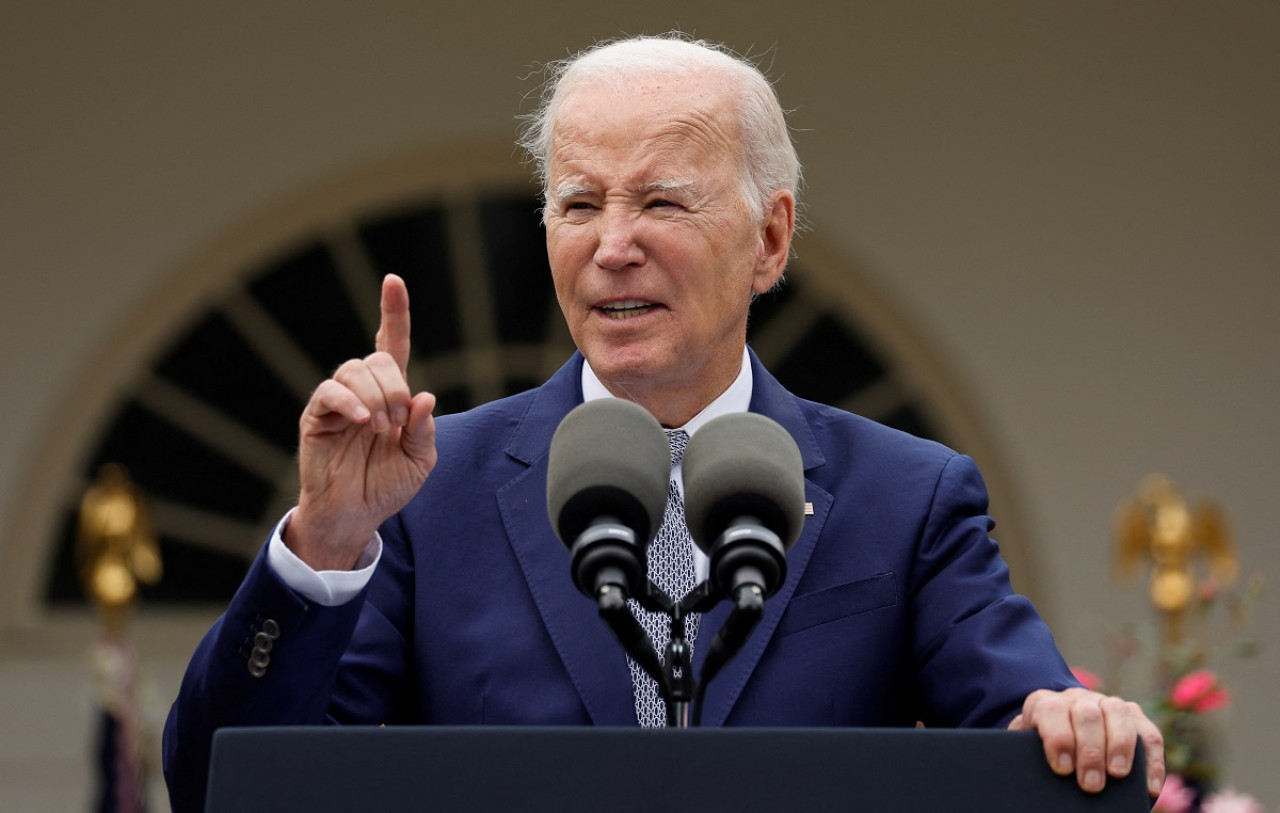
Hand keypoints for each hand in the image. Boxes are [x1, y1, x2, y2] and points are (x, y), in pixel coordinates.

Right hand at [286, 274, 437, 569]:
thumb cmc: (386, 485)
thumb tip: (425, 396)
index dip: (393, 312)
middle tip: (399, 420)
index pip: (392, 343)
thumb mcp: (420, 460)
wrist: (355, 515)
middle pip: (377, 357)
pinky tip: (364, 422)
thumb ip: (424, 430)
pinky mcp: (317, 417)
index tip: (393, 280)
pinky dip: (351, 402)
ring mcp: (338, 402)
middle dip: (395, 385)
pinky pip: (330, 393)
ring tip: (381, 429)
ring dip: (377, 396)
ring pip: (355, 371)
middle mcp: (363, 391)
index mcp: (391, 394)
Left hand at [1009, 687, 1164, 797]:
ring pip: (1118, 713)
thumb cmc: (1042, 752)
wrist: (1059, 738)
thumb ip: (1033, 758)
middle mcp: (1076, 699)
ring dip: (1120, 746)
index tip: (1062, 768)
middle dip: (1090, 751)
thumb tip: (1046, 781)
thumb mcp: (1030, 752)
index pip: (1050, 710)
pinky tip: (1150, 787)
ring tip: (1118, 775)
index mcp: (1045, 704)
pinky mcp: (1134, 717)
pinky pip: (1149, 734)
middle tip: (1091, 784)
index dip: (1057, 738)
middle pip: (1086, 714)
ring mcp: (1107, 704)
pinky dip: (1152, 760)